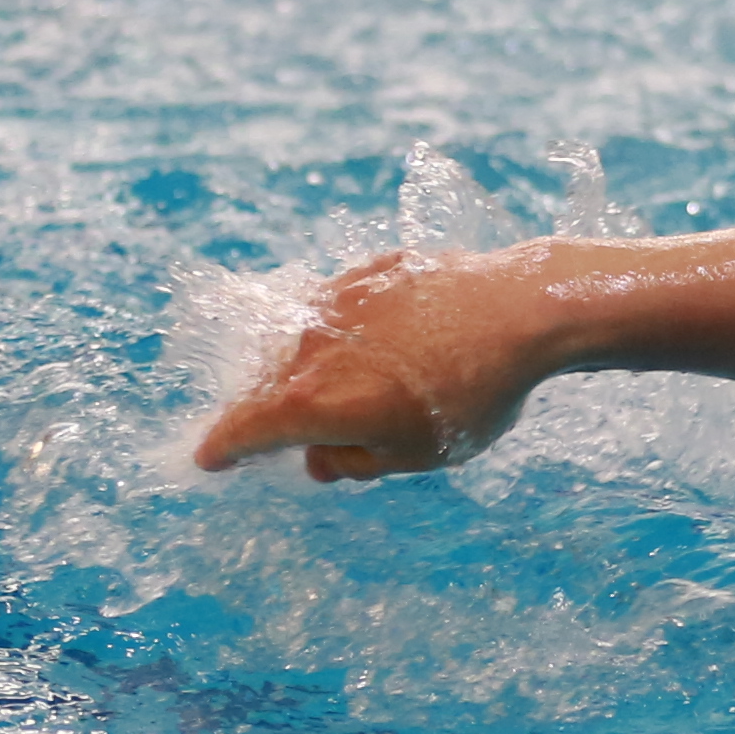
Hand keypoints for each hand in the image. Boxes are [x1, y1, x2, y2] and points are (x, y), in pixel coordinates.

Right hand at [191, 252, 541, 481]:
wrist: (521, 310)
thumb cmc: (471, 394)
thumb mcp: (414, 453)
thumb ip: (353, 460)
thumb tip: (318, 460)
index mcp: (308, 401)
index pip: (243, 430)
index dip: (224, 449)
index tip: (212, 458)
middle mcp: (306, 347)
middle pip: (266, 385)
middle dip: (271, 412)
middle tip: (299, 434)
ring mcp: (333, 303)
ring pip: (298, 343)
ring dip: (306, 369)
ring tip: (343, 389)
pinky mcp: (366, 272)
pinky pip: (335, 311)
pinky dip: (342, 333)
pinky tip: (379, 345)